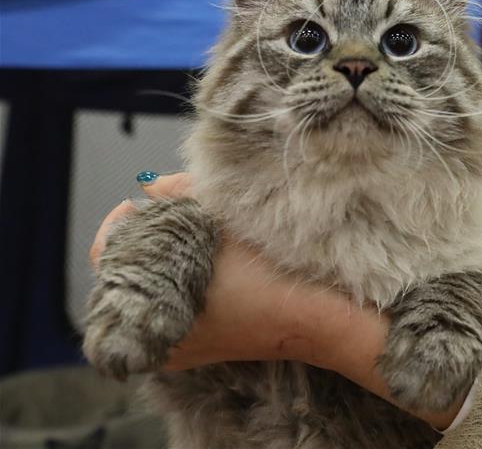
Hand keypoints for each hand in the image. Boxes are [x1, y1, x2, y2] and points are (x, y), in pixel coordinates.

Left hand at [89, 173, 462, 427]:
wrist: (322, 319)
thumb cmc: (272, 276)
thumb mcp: (226, 224)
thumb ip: (182, 196)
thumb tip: (151, 186)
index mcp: (150, 311)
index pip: (108, 254)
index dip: (126, 219)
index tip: (147, 199)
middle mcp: (158, 337)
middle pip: (136, 268)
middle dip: (155, 232)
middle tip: (180, 207)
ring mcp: (183, 347)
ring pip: (162, 282)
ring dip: (175, 251)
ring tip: (200, 226)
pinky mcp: (208, 345)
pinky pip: (182, 300)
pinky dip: (193, 273)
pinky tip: (216, 255)